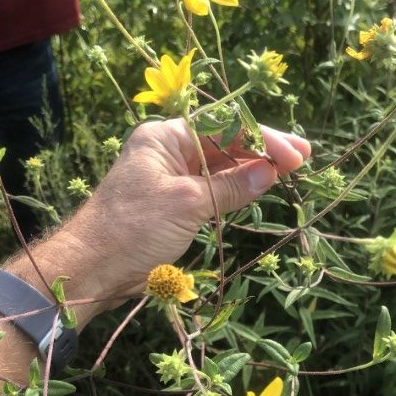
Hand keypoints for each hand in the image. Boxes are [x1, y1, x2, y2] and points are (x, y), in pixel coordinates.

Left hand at [61, 119, 309, 313]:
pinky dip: (236, 190)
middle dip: (263, 149)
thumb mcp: (186, 204)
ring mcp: (172, 178)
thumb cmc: (131, 229)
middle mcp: (170, 152)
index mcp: (166, 138)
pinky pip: (212, 189)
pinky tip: (260, 188)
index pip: (224, 126)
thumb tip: (269, 173)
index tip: (294, 154)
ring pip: (221, 167)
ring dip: (253, 169)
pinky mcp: (174, 204)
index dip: (262, 137)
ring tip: (290, 171)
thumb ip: (230, 187)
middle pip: (225, 143)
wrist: (92, 269)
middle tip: (303, 157)